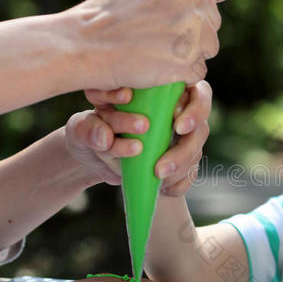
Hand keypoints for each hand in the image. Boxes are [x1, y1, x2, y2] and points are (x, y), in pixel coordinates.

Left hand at [65, 80, 211, 195]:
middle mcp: (180, 113)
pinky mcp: (181, 162)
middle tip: (160, 169)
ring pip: (195, 154)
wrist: (94, 155)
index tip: (177, 126)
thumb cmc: (92, 130)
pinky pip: (189, 176)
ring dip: (178, 170)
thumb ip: (89, 128)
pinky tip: (161, 189)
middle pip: (200, 130)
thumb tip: (105, 137)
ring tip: (155, 179)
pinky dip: (176, 184)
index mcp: (163, 92)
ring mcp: (183, 140)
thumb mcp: (82, 126)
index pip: (198, 93)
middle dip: (184, 151)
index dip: (196, 110)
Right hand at [70, 0, 234, 89]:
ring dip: (188, 54)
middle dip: (189, 34)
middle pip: (212, 24)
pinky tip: (156, 65)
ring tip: (155, 48)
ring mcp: (193, 26)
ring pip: (210, 48)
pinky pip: (198, 71)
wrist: (85, 42)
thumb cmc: (114, 12)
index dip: (183, 12)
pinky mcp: (189, 59)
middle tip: (152, 34)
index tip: (156, 14)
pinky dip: (180, 74)